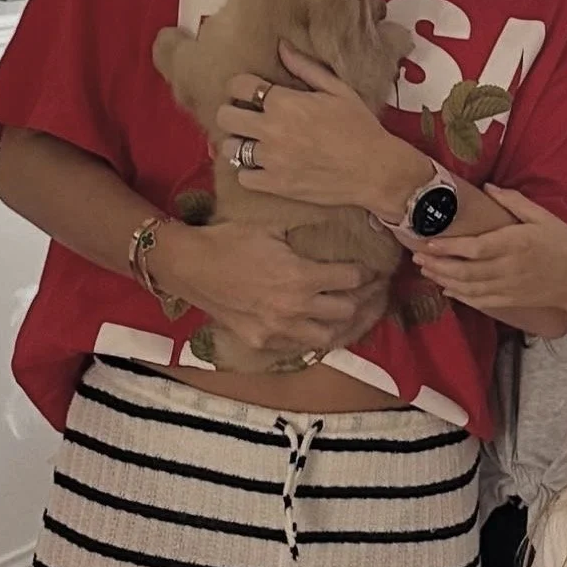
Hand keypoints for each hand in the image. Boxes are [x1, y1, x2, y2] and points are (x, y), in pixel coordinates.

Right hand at [150, 218, 385, 355]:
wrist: (191, 266)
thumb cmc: (231, 240)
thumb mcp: (273, 227)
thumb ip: (305, 229)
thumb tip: (335, 220)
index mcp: (300, 276)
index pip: (351, 279)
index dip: (368, 273)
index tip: (375, 268)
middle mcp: (294, 308)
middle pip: (347, 310)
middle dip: (365, 299)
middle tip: (374, 290)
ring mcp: (278, 330)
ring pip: (329, 337)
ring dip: (346, 324)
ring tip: (356, 312)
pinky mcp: (263, 343)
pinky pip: (301, 346)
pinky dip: (317, 337)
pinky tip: (324, 326)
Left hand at [215, 42, 426, 215]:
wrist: (375, 170)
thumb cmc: (360, 126)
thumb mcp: (338, 90)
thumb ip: (305, 67)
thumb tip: (282, 47)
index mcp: (285, 102)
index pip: (239, 86)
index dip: (240, 85)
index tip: (248, 90)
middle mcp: (271, 130)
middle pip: (225, 117)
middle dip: (232, 112)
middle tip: (245, 115)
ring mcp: (271, 160)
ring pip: (229, 149)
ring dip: (238, 143)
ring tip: (252, 142)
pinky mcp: (275, 185)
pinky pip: (242, 177)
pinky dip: (249, 171)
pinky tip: (261, 165)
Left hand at [412, 185, 566, 318]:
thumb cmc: (563, 243)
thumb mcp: (542, 216)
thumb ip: (514, 201)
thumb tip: (488, 187)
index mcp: (514, 244)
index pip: (474, 248)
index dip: (448, 247)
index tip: (428, 242)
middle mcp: (508, 268)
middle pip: (465, 270)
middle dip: (438, 264)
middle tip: (417, 257)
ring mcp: (508, 287)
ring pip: (469, 287)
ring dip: (444, 279)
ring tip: (425, 270)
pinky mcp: (510, 300)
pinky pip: (480, 301)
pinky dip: (461, 297)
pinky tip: (447, 289)